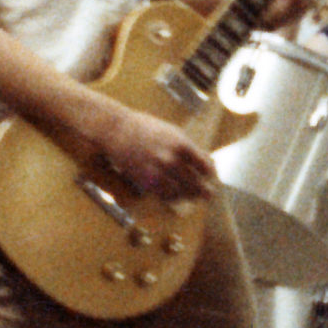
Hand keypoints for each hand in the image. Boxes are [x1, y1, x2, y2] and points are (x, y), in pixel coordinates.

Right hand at [95, 104, 216, 202]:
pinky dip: (173, 197)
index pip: (206, 168)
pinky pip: (165, 196)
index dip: (210, 174)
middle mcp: (170, 160)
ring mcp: (157, 172)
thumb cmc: (147, 130)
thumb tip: (208, 164)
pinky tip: (175, 194)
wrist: (117, 131)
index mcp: (181, 145)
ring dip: (188, 196)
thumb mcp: (173, 133)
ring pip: (181, 194)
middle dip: (203, 190)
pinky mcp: (145, 182)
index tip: (209, 176)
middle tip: (208, 194)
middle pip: (196, 184)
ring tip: (191, 195)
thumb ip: (190, 149)